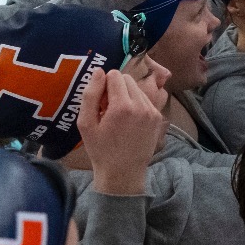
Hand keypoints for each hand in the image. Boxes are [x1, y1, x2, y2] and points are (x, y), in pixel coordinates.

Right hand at [79, 69, 167, 196]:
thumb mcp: (86, 123)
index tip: (101, 103)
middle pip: (127, 79)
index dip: (104, 86)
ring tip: (119, 116)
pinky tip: (129, 122)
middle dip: (116, 88)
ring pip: (137, 88)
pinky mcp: (158, 118)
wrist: (123, 173)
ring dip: (126, 96)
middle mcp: (141, 105)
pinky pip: (145, 100)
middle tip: (108, 109)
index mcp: (122, 106)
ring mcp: (153, 112)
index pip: (114, 75)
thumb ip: (90, 95)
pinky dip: (136, 105)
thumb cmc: (100, 150)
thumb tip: (99, 71)